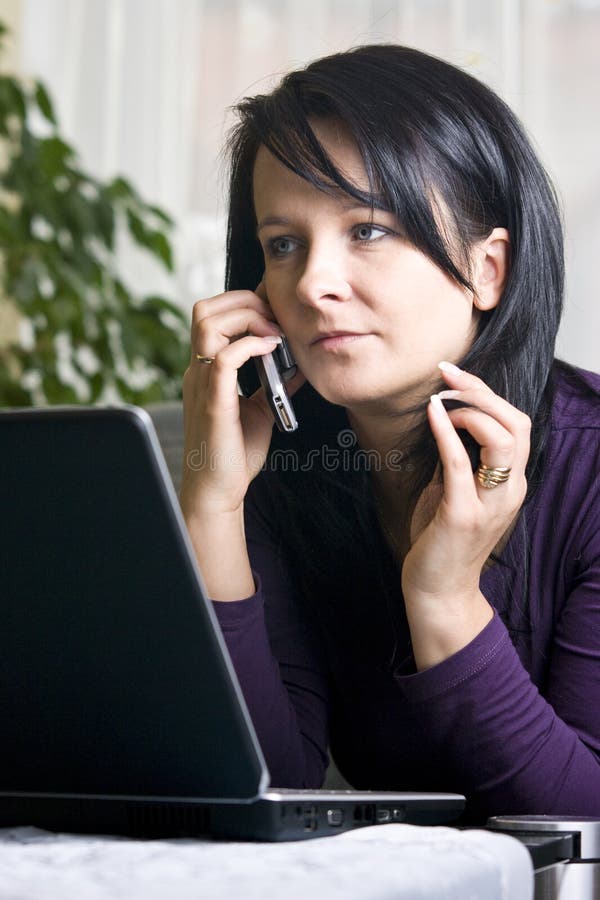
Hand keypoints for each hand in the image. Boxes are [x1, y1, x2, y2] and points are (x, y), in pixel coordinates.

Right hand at [179, 283, 304, 522]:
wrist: (217, 491)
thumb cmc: (234, 455)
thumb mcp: (261, 409)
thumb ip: (274, 384)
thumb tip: (299, 366)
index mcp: (206, 369)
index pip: (213, 314)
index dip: (243, 302)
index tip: (275, 310)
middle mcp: (198, 370)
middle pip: (205, 309)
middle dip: (244, 301)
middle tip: (275, 319)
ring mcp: (201, 383)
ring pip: (209, 323)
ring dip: (247, 318)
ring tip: (274, 332)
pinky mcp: (212, 400)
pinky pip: (223, 357)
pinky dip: (250, 345)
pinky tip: (271, 350)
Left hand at [401, 362, 530, 668]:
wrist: (437, 590)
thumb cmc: (441, 540)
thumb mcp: (452, 491)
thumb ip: (456, 460)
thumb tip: (443, 421)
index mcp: (511, 483)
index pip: (516, 425)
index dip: (488, 394)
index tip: (455, 375)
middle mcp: (510, 491)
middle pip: (516, 425)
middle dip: (483, 392)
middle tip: (449, 374)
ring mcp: (490, 504)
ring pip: (503, 440)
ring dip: (472, 410)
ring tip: (442, 398)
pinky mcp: (463, 515)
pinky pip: (460, 464)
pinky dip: (447, 432)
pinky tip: (432, 413)